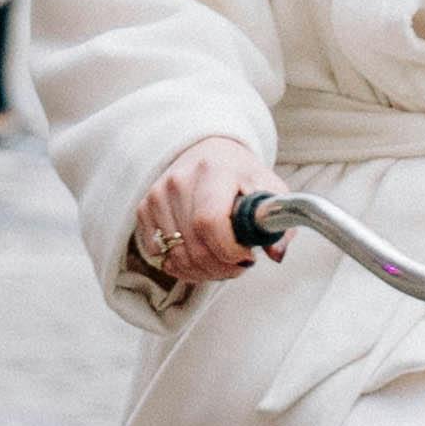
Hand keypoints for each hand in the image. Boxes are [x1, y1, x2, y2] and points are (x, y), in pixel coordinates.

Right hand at [130, 135, 273, 298]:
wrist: (208, 153)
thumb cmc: (242, 176)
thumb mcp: (269, 190)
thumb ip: (280, 222)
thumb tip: (276, 254)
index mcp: (213, 171)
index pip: (210, 222)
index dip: (229, 250)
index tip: (247, 256)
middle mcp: (178, 181)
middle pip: (194, 247)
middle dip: (221, 268)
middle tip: (239, 265)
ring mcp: (157, 195)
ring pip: (176, 257)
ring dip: (203, 272)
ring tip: (222, 263)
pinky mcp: (144, 209)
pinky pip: (159, 256)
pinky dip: (182, 268)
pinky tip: (200, 259)